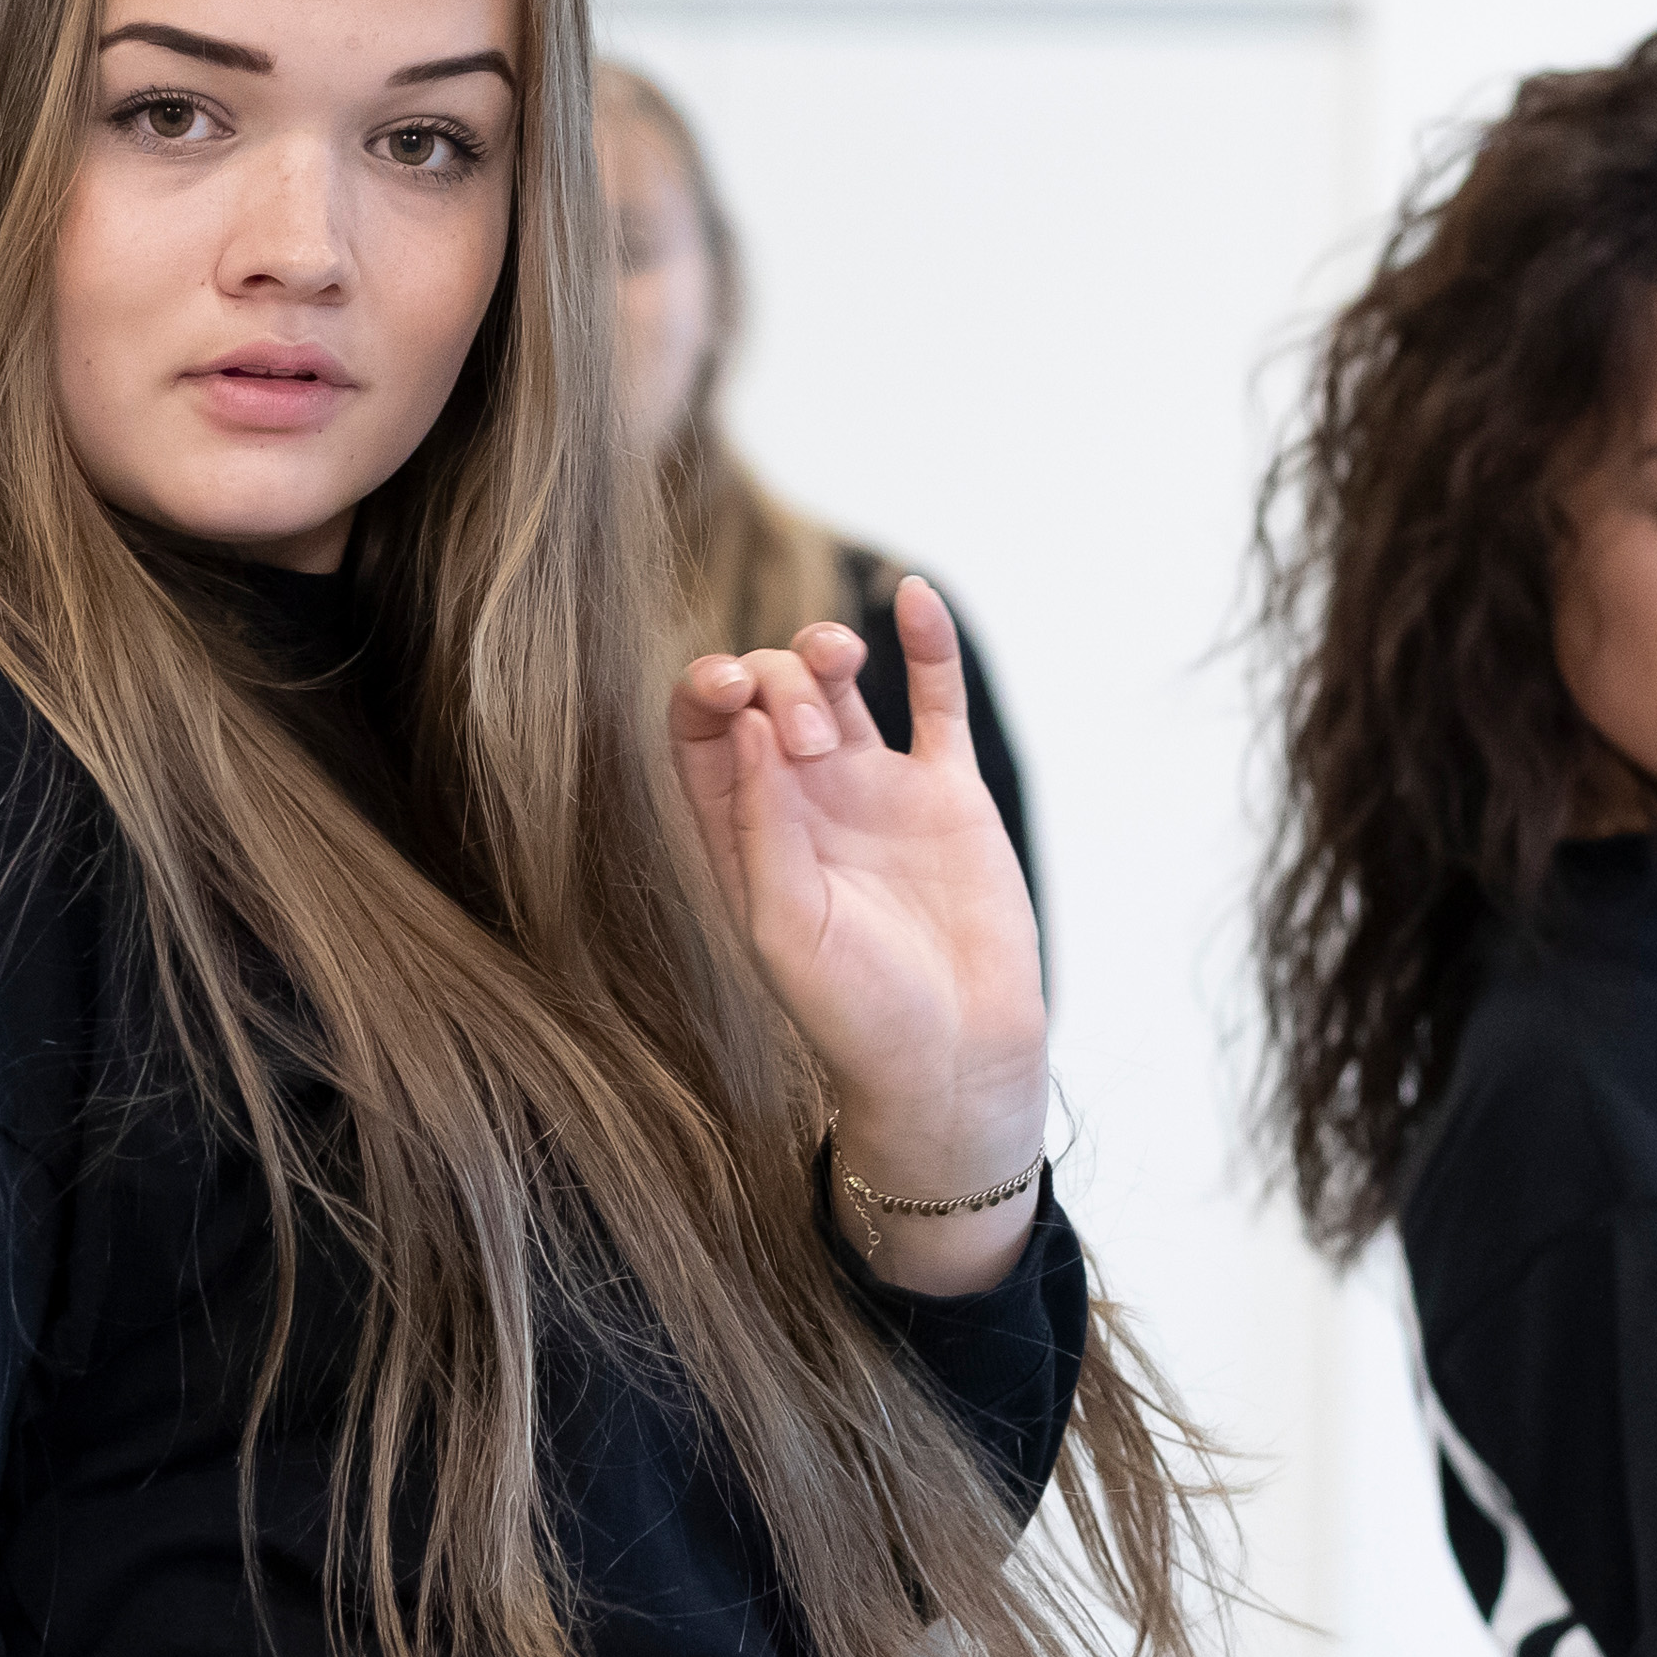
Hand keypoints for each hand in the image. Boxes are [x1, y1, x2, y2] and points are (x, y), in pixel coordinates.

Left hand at [666, 581, 1046, 1265]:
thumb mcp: (784, 928)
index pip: (703, 734)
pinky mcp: (946, 794)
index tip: (725, 688)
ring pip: (838, 685)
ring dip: (827, 651)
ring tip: (842, 669)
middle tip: (809, 745)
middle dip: (778, 685)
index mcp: (742, 836)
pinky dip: (927, 646)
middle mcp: (801, 804)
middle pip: (767, 693)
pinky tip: (913, 596)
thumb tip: (744, 717)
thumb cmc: (855, 1016)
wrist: (953, 1060)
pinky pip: (936, 702)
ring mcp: (875, 791)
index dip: (705, 692)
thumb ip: (760, 823)